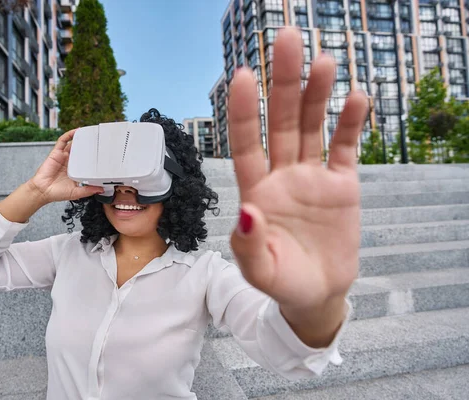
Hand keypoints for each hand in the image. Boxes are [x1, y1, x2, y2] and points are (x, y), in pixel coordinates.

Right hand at [28, 129, 103, 203]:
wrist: (42, 191)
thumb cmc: (57, 193)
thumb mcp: (76, 192)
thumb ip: (88, 190)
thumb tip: (101, 189)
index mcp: (76, 171)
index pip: (86, 161)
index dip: (93, 156)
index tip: (102, 153)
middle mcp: (70, 163)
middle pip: (80, 150)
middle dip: (88, 144)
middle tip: (98, 139)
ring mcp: (63, 157)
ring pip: (73, 144)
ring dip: (80, 137)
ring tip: (89, 132)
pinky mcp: (56, 153)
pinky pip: (62, 141)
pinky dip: (69, 135)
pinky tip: (76, 131)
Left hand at [228, 28, 367, 328]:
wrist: (316, 294)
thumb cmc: (282, 282)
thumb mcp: (260, 272)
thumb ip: (249, 245)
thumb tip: (248, 211)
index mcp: (256, 192)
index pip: (246, 145)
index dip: (243, 112)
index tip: (241, 76)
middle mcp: (282, 176)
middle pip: (281, 122)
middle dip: (284, 84)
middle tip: (288, 41)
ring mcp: (311, 177)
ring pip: (312, 127)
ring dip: (318, 94)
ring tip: (324, 61)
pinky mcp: (341, 185)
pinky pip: (345, 148)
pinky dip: (351, 124)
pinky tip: (356, 97)